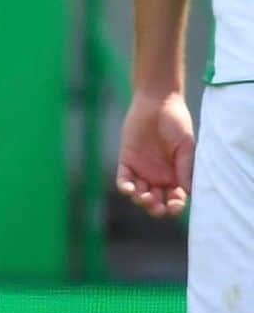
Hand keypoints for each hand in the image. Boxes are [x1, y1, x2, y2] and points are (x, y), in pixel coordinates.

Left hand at [115, 90, 194, 216]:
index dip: (175, 206)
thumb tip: (188, 192)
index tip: (174, 207)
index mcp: (176, 176)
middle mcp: (159, 177)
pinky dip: (125, 188)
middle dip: (157, 209)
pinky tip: (129, 189)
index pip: (176, 199)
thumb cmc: (176, 123)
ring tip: (144, 196)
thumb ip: (186, 168)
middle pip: (157, 202)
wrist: (157, 104)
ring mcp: (142, 171)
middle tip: (157, 207)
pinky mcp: (127, 162)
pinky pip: (124, 180)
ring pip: (140, 195)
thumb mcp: (185, 145)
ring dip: (142, 200)